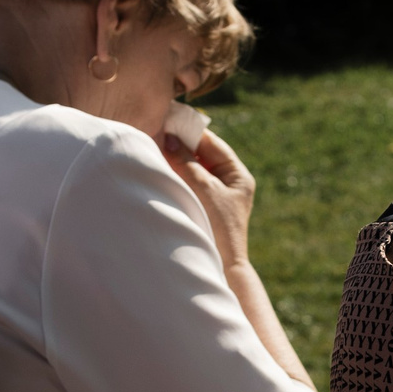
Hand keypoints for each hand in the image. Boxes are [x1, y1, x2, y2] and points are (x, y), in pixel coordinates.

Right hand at [160, 126, 257, 270]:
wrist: (221, 269)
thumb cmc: (218, 228)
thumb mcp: (202, 189)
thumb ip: (186, 162)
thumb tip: (168, 138)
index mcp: (238, 176)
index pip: (211, 143)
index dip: (189, 132)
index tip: (166, 122)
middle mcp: (229, 184)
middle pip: (201, 156)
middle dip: (179, 146)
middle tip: (155, 135)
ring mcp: (216, 198)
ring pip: (192, 170)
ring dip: (175, 162)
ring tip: (154, 151)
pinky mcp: (203, 210)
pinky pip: (188, 186)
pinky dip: (175, 178)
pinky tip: (159, 173)